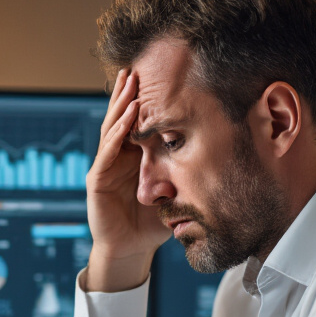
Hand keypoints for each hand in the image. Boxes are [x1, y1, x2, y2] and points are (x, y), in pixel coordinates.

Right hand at [84, 69, 170, 291]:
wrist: (130, 250)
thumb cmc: (151, 224)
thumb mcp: (175, 192)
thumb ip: (187, 174)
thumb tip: (219, 157)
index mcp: (133, 158)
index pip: (137, 123)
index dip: (142, 100)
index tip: (155, 76)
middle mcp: (116, 158)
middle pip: (121, 118)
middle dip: (127, 92)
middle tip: (136, 66)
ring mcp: (105, 167)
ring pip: (111, 129)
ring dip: (120, 104)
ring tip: (129, 81)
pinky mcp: (96, 180)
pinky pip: (107, 152)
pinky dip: (117, 133)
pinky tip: (128, 116)